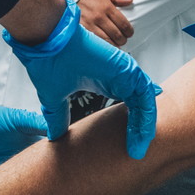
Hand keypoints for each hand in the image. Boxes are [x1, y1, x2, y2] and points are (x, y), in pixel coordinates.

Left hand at [0, 90, 94, 194]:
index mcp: (40, 152)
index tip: (92, 193)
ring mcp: (18, 184)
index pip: (65, 171)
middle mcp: (32, 171)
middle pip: (57, 194)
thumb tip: (59, 127)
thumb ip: (38, 123)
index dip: (79, 183)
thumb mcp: (18, 120)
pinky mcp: (1, 191)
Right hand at [4, 0, 160, 158]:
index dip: (130, 128)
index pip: (128, 108)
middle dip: (141, 131)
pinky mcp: (127, 70)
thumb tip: (54, 136)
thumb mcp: (54, 99)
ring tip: (141, 147)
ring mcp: (125, 73)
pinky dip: (147, 115)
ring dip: (146, 126)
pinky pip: (145, 96)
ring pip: (146, 103)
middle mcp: (119, 78)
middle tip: (138, 152)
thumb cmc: (49, 62)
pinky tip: (144, 133)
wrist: (47, 42)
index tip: (127, 149)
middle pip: (140, 108)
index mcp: (106, 83)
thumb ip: (59, 117)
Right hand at [78, 0, 133, 46]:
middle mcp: (99, 16)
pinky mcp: (83, 29)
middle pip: (116, 34)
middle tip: (124, 39)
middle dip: (123, 39)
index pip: (123, 24)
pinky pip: (95, 41)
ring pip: (106, 40)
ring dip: (114, 44)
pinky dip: (102, 45)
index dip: (129, 31)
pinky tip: (106, 45)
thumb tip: (130, 1)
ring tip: (116, 43)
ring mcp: (90, 24)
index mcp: (107, 7)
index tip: (130, 33)